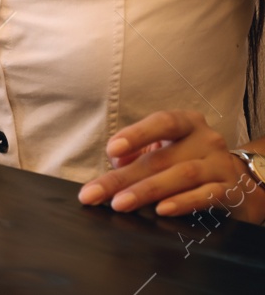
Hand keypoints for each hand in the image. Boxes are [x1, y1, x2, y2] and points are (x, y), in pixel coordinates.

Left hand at [77, 110, 264, 223]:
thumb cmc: (188, 161)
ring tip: (120, 203)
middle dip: (123, 177)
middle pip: (161, 158)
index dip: (137, 134)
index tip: (111, 150)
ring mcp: (220, 165)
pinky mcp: (230, 191)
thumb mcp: (164, 150)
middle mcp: (206, 140)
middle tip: (95, 193)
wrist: (237, 182)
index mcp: (186, 123)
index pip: (162, 122)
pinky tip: (161, 209)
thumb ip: (139, 152)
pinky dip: (182, 202)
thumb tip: (117, 160)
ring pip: (181, 176)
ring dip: (146, 190)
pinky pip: (206, 196)